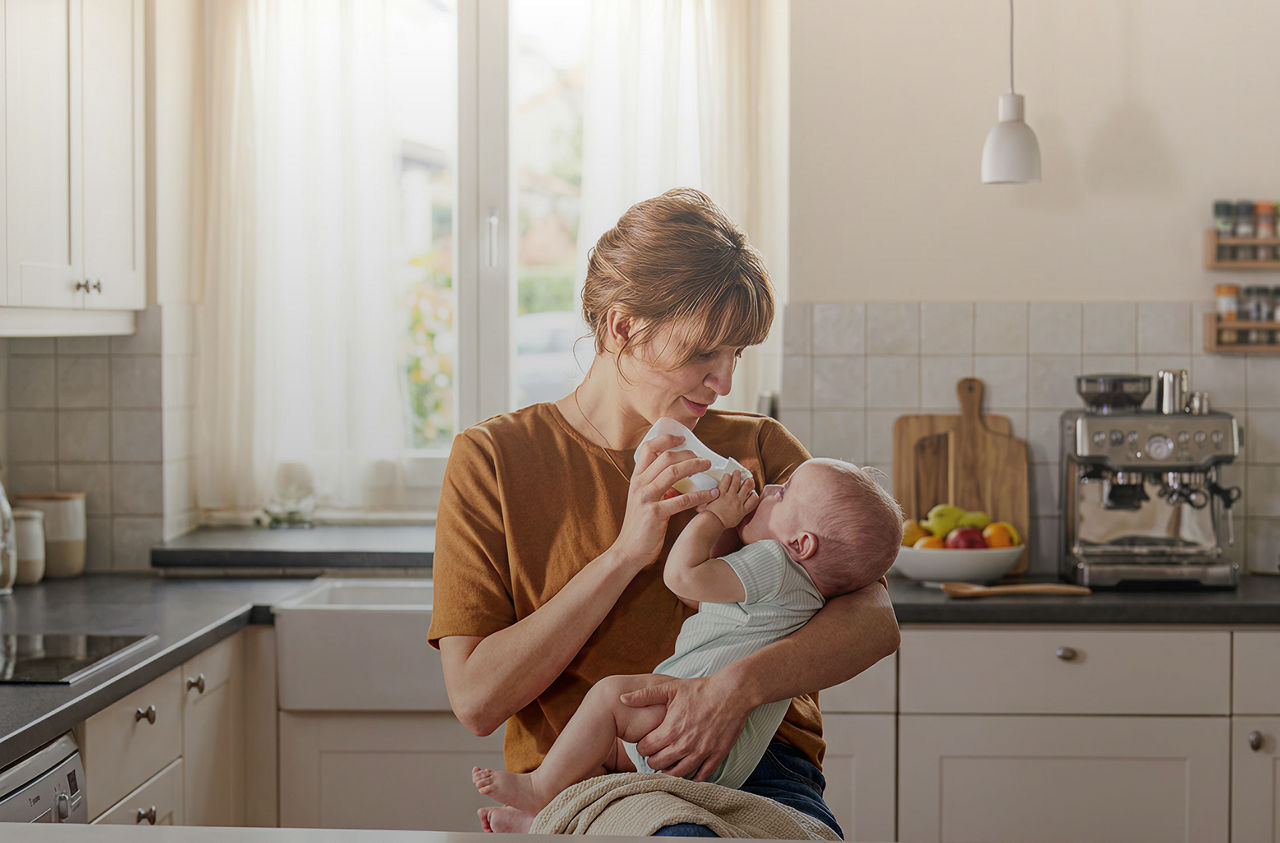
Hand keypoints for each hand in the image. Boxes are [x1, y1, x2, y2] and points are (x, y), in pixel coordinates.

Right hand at [611, 434, 720, 569]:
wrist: (628, 550)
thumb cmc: (640, 525)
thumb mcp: (643, 499)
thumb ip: (657, 485)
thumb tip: (679, 473)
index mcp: (636, 478)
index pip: (648, 447)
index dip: (666, 439)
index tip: (683, 438)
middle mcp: (639, 484)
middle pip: (666, 457)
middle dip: (688, 453)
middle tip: (703, 458)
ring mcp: (646, 498)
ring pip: (673, 472)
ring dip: (695, 466)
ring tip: (709, 467)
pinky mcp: (655, 514)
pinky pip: (681, 500)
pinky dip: (700, 495)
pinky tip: (712, 494)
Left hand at [620, 675, 750, 781]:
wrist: (732, 692)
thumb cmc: (700, 689)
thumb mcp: (671, 688)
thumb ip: (645, 695)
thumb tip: (622, 698)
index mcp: (671, 729)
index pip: (646, 749)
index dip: (642, 747)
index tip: (645, 743)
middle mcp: (684, 745)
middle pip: (659, 764)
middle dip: (653, 760)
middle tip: (654, 755)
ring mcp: (701, 752)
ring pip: (678, 774)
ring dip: (670, 771)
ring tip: (668, 764)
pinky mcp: (717, 756)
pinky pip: (702, 776)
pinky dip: (693, 778)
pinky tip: (688, 773)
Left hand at [700, 471, 757, 528]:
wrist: (713, 523)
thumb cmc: (722, 523)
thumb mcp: (736, 520)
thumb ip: (740, 513)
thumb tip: (740, 510)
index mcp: (743, 510)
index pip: (754, 499)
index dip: (754, 494)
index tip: (752, 493)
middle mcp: (738, 502)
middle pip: (747, 488)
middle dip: (749, 482)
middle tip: (748, 479)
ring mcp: (730, 497)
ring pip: (736, 483)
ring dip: (738, 476)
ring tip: (737, 472)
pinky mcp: (721, 493)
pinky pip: (725, 482)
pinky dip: (727, 477)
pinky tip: (727, 476)